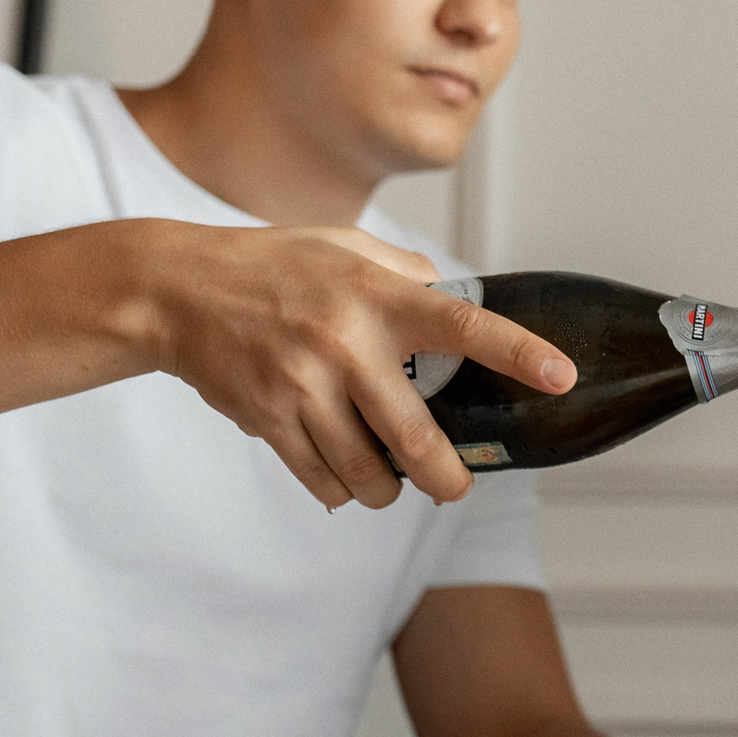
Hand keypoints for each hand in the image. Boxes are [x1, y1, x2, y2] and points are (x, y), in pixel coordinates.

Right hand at [133, 220, 573, 508]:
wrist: (176, 290)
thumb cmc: (273, 266)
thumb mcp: (344, 247)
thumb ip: (404, 272)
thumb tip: (455, 294)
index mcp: (376, 294)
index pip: (463, 325)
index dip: (518, 353)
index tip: (561, 377)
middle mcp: (344, 342)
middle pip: (414, 436)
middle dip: (445, 477)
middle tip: (455, 487)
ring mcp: (303, 385)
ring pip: (366, 471)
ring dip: (386, 489)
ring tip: (390, 482)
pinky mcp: (268, 418)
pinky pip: (320, 479)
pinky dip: (339, 489)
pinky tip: (341, 475)